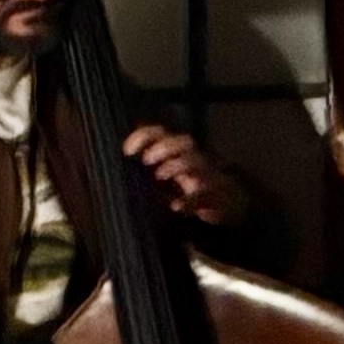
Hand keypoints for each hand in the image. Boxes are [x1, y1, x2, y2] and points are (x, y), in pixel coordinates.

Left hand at [118, 122, 245, 226]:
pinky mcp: (218, 195)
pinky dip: (190, 199)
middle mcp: (194, 160)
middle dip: (164, 146)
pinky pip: (206, 192)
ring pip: (197, 161)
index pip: (161, 134)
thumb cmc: (189, 194)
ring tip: (159, 176)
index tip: (127, 150)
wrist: (229, 209)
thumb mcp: (164, 182)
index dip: (144, 136)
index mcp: (177, 154)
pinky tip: (176, 207)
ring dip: (176, 165)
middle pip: (184, 141)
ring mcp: (208, 176)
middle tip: (146, 160)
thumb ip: (144, 175)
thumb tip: (114, 174)